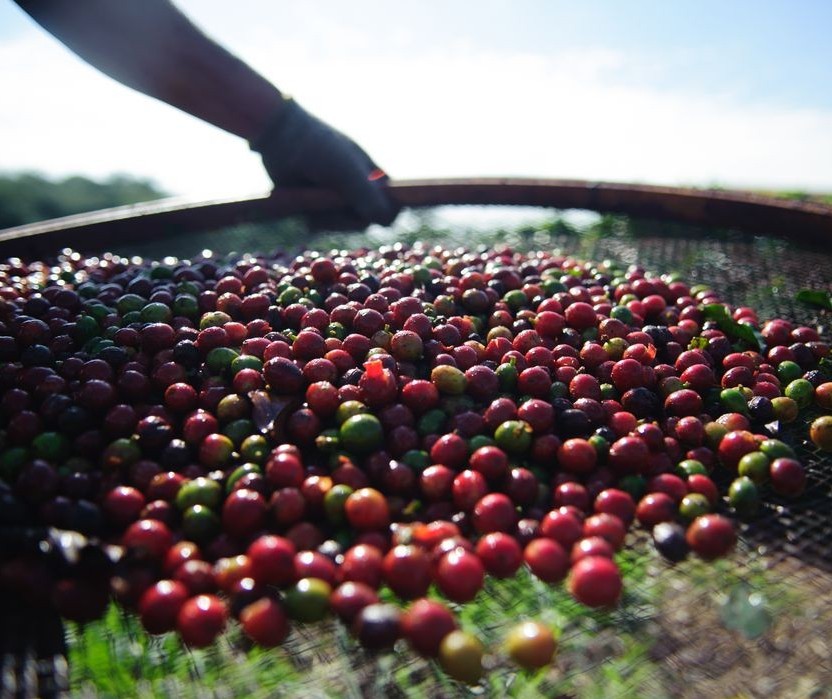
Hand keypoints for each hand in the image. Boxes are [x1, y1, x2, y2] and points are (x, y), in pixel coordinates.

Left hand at [250, 99, 399, 225]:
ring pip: (344, 225)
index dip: (387, 212)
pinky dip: (317, 219)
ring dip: (330, 219)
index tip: (375, 215)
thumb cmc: (319, 149)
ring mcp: (337, 198)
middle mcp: (358, 189)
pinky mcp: (318, 206)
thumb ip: (367, 194)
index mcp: (373, 177)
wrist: (281, 138)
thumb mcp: (346, 170)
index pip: (392, 204)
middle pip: (367, 221)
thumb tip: (385, 220)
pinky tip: (306, 205)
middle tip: (332, 208)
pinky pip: (325, 224)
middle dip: (349, 219)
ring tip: (314, 202)